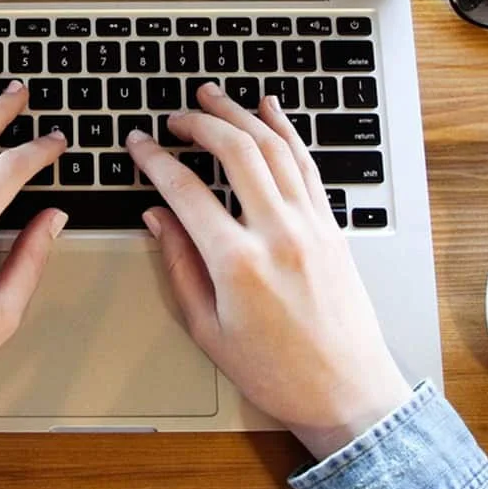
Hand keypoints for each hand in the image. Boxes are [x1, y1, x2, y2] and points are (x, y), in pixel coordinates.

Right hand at [126, 83, 410, 458]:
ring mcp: (310, 224)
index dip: (155, 159)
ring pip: (274, 147)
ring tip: (213, 96)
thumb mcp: (207, 329)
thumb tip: (157, 216)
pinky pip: (306, 164)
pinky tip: (271, 110)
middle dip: (199, 123)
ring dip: (240, 114)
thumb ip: (178, 265)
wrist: (348, 392)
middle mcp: (278, 233)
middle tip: (175, 116)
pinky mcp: (331, 225)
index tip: (139, 144)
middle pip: (235, 152)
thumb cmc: (276, 372)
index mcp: (238, 263)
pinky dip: (287, 130)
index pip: (185, 191)